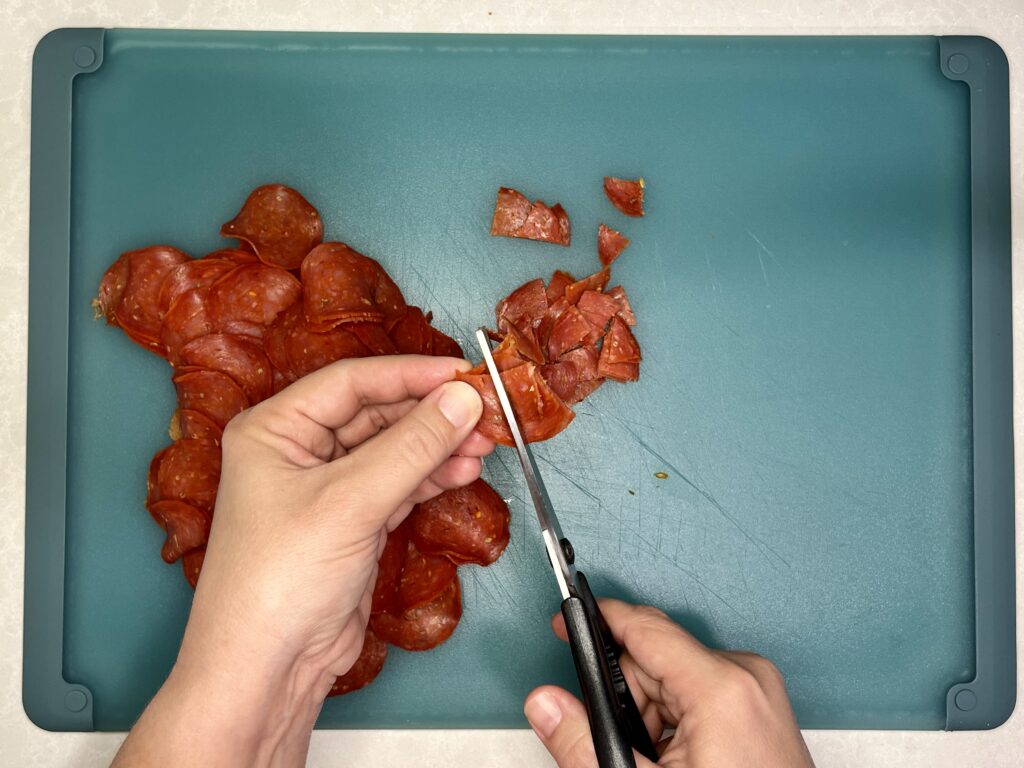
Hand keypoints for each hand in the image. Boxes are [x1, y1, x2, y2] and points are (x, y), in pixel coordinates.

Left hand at [113, 355, 489, 767]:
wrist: (268, 669)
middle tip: (483, 410)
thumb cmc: (278, 581)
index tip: (463, 373)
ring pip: (392, 449)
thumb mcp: (350, 502)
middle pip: (376, 413)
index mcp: (274, 429)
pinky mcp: (351, 522)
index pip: (351, 382)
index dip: (410, 374)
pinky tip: (462, 470)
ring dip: (437, 446)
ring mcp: (326, 488)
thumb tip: (462, 399)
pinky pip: (398, 483)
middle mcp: (297, 451)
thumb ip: (412, 446)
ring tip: (483, 443)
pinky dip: (431, 477)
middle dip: (431, 414)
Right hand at [524, 600, 814, 767]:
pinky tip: (678, 761)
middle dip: (626, 697)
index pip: (644, 626)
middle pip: (655, 658)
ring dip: (651, 715)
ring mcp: (758, 691)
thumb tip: (547, 705)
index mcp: (721, 687)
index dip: (596, 622)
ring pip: (674, 677)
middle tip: (624, 745)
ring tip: (657, 763)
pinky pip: (700, 693)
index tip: (565, 624)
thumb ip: (582, 743)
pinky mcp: (760, 706)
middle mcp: (746, 677)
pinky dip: (677, 722)